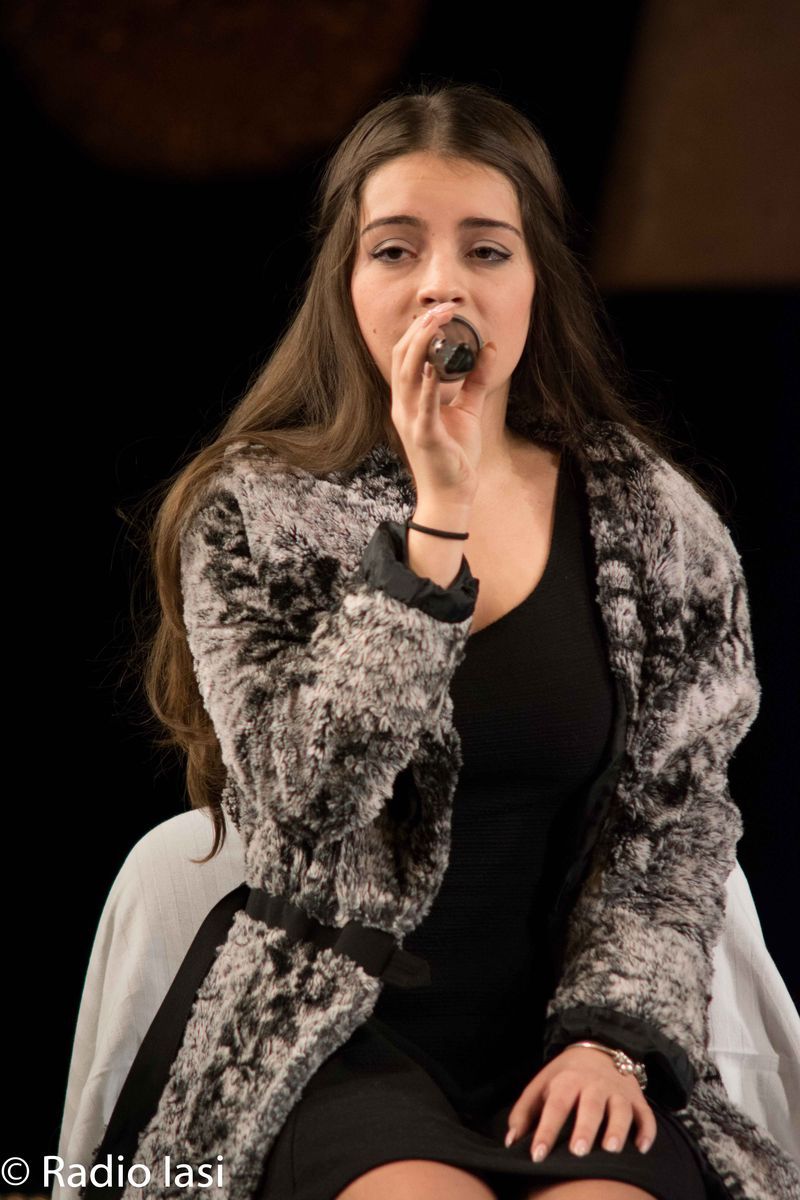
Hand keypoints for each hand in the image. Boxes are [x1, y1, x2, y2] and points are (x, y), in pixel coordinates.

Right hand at [389, 301, 497, 506]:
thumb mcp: (468, 409)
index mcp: (410, 399)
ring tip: (436, 324)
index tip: (441, 310)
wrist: (451, 494)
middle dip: (420, 329)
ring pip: (407, 376)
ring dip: (421, 347)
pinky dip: (426, 387)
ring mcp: (411, 421)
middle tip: (442, 309)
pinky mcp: (424, 437)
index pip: (406, 355)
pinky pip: (422, 408)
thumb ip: (476, 379)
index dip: (420, 329)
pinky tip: (432, 369)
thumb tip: (490, 348)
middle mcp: (404, 406)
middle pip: (402, 357)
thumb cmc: (455, 454)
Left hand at [504, 1045, 656, 1161]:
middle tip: (578, 1151)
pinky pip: (645, 1115)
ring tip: (611, 1149)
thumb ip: (523, 1113)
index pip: (555, 1106)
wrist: (598, 1049)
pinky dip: (646, 1131)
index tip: (537, 1154)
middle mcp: (593, 1085)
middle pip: (590, 1106)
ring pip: (620, 1109)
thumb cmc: (564, 1076)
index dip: (546, 1130)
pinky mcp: (636, 1099)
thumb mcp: (540, 1086)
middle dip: (585, 1128)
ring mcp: (617, 1091)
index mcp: (567, 1081)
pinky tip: (642, 1147)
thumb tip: (511, 1142)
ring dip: (617, 1128)